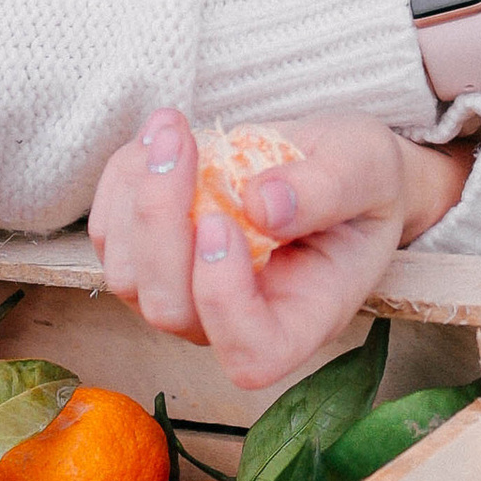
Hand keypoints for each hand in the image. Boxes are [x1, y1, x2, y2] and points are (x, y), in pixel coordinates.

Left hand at [88, 110, 472, 392]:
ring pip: (128, 277)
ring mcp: (188, 297)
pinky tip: (159, 139)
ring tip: (171, 126)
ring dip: (136, 195)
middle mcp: (237, 322)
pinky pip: (112, 236)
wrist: (334, 167)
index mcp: (304, 316)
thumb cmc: (362, 177)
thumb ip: (327, 188)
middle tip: (181, 141)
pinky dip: (122, 181)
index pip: (251, 354)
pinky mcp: (153, 261)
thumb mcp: (367, 166)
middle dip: (161, 224)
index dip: (224, 302)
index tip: (223, 222)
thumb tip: (260, 204)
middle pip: (171, 310)